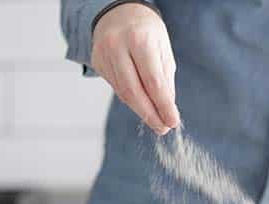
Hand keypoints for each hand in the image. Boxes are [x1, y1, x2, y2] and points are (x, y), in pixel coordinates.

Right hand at [91, 3, 179, 134]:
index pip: (153, 82)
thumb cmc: (146, 30)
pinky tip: (140, 103)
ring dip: (140, 110)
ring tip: (155, 121)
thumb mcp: (163, 48)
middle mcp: (118, 46)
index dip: (163, 106)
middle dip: (150, 114)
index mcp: (140, 39)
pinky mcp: (96, 62)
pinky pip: (115, 87)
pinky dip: (130, 98)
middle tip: (162, 128)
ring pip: (122, 92)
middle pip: (134, 91)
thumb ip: (165, 79)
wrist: (119, 11)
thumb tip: (167, 109)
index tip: (172, 121)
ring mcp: (103, 54)